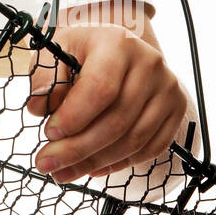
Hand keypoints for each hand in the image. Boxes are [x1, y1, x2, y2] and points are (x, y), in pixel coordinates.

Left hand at [26, 23, 187, 183]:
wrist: (116, 46)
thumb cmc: (83, 50)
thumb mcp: (57, 50)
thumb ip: (44, 77)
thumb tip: (38, 108)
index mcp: (118, 43)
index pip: (100, 88)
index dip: (74, 117)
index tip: (49, 134)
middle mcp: (149, 64)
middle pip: (116, 120)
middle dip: (78, 148)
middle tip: (47, 163)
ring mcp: (167, 88)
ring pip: (133, 139)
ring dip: (95, 161)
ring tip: (64, 171)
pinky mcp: (176, 109)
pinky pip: (150, 148)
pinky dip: (119, 163)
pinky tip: (93, 167)